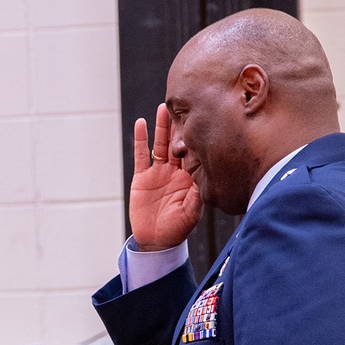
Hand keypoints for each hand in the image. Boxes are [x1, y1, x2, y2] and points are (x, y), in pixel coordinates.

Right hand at [129, 104, 202, 250]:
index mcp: (190, 177)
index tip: (202, 118)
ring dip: (162, 127)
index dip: (196, 136)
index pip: (194, 152)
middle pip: (178, 142)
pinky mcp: (142, 177)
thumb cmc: (177, 229)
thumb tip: (204, 179)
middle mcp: (175, 171)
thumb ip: (197, 196)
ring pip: (160, 144)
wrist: (156, 241)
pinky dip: (140, 139)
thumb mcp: (191, 214)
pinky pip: (141, 155)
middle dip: (180, 124)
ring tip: (164, 108)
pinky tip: (141, 123)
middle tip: (184, 104)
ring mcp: (158, 172)